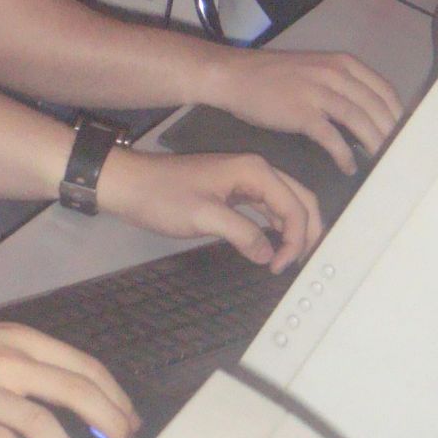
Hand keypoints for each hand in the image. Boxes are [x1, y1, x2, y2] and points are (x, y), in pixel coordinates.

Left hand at [98, 148, 322, 272]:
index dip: (297, 238)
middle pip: (300, 199)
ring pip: (286, 204)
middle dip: (307, 232)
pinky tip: (273, 247)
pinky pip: (267, 209)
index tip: (280, 267)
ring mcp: (246, 180)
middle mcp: (256, 171)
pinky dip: (277, 227)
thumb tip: (269, 255)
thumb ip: (242, 234)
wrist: (131, 184)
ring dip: (293, 231)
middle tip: (299, 264)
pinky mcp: (235, 192)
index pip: (295, 205)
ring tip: (288, 261)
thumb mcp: (204, 216)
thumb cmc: (164, 197)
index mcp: (254, 170)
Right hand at [209, 50, 402, 173]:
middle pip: (377, 108)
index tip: (407, 136)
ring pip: (359, 121)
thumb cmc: (274, 76)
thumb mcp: (315, 69)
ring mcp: (318, 91)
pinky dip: (344, 154)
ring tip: (381, 164)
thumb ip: (341, 85)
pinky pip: (332, 137)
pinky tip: (348, 167)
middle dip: (391, 134)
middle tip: (398, 157)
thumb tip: (368, 114)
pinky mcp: (301, 112)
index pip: (384, 91)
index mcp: (342, 63)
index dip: (399, 115)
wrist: (235, 75)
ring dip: (374, 145)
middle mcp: (335, 74)